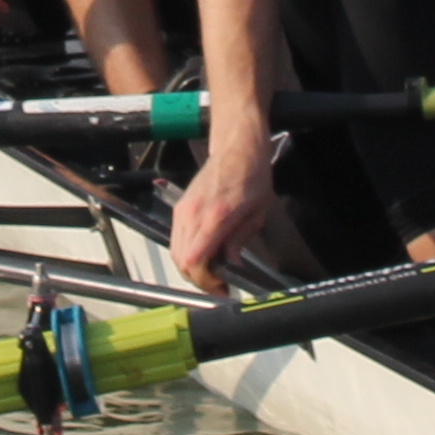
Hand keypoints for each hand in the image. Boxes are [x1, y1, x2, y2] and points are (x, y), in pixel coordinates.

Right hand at [166, 135, 278, 296]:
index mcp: (215, 216)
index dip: (206, 281)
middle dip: (199, 279)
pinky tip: (206, 254)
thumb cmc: (252, 176)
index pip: (195, 261)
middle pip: (181, 262)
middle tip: (220, 284)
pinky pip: (177, 240)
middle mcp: (193, 214)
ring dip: (192, 268)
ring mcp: (183, 210)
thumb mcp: (258, 211)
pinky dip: (188, 254)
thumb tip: (231, 266)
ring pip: (176, 253)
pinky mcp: (179, 208)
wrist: (237, 147)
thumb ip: (240, 240)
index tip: (222, 287)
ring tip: (214, 271)